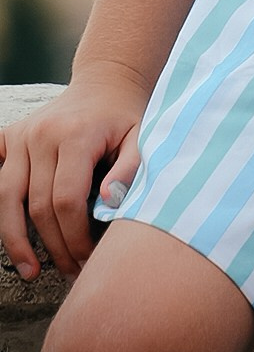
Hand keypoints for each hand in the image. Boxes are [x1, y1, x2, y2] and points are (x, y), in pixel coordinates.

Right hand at [0, 62, 150, 280]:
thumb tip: (108, 201)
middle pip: (38, 206)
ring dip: (16, 239)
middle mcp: (42, 134)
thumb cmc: (126, 116)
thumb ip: (130, 169)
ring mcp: (22, 135)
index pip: (66, 201)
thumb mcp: (142, 136)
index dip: (75, 237)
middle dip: (54, 246)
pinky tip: (5, 226)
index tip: (89, 259)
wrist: (107, 80)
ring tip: (31, 270)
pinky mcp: (9, 136)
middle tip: (71, 270)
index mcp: (76, 135)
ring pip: (7, 197)